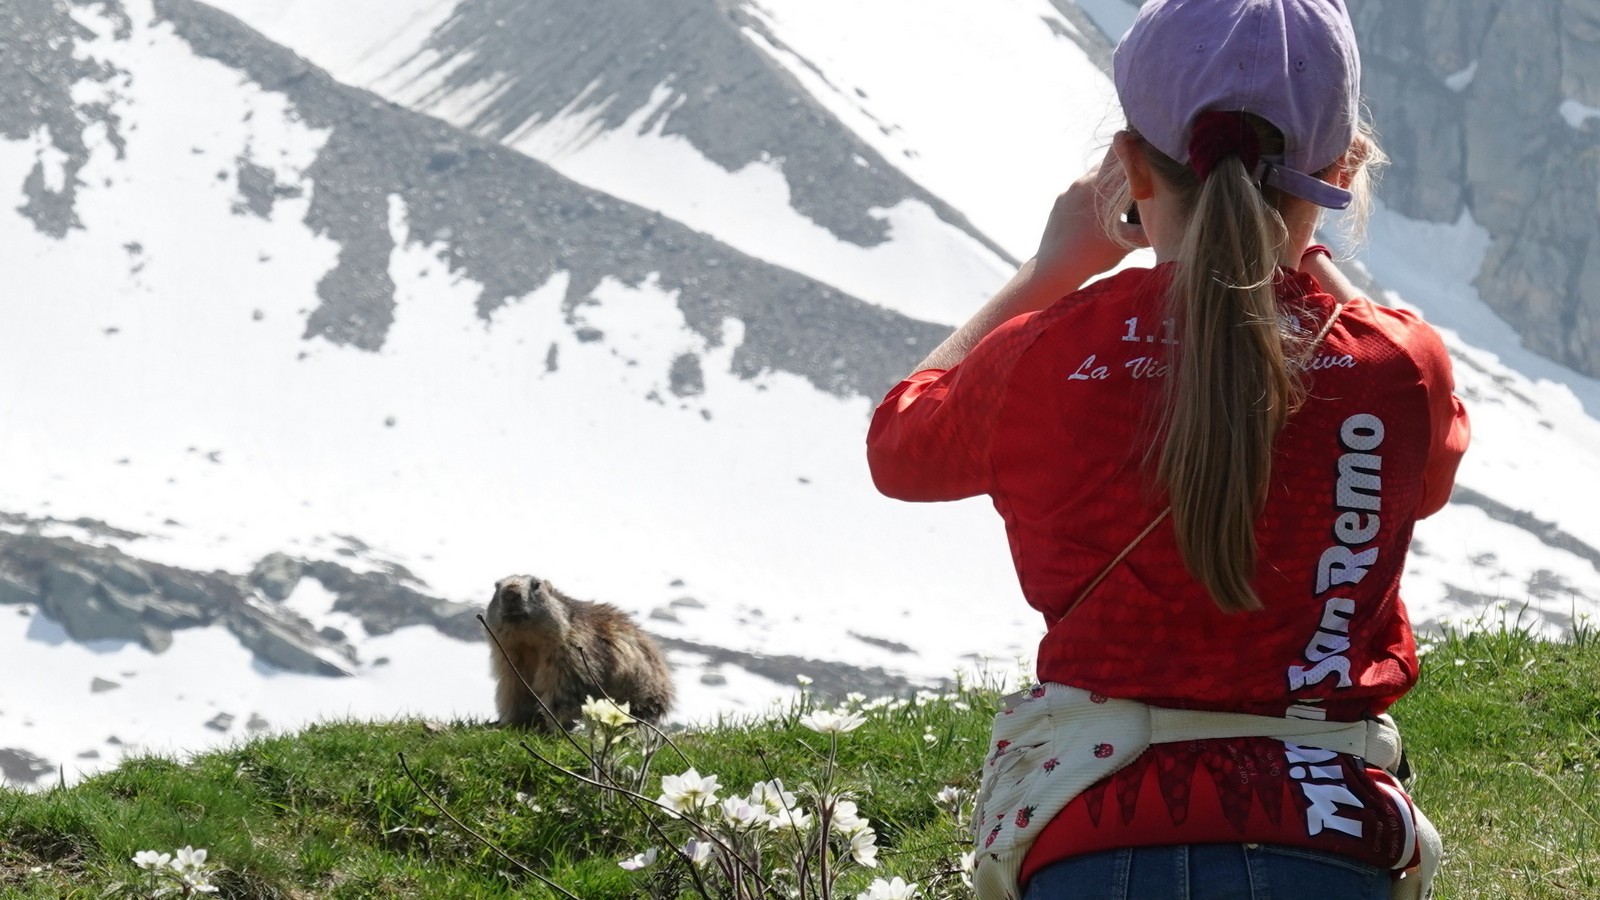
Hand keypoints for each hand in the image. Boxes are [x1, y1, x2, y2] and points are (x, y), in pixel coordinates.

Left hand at [1032, 145, 1148, 295]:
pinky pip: (1079, 190)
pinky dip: (1091, 196)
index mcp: (1101, 186)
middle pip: (1108, 163)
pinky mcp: (1059, 202)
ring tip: (1118, 200)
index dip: (1137, 150)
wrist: (1054, 268)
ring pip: (1093, 177)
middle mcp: (1083, 182)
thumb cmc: (1093, 256)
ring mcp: (1068, 191)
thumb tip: (1170, 222)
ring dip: (1107, 183)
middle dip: (1124, 168)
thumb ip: (1150, 229)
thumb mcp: (1128, 242)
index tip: (1148, 154)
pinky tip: (1096, 213)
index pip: (1121, 152)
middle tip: (1138, 179)